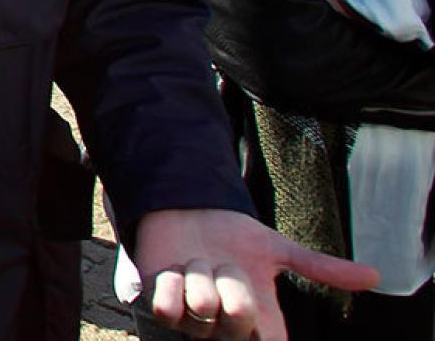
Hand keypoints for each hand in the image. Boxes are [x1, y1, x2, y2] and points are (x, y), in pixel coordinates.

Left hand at [133, 208, 376, 339]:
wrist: (187, 209)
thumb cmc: (232, 234)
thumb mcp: (278, 249)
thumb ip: (321, 268)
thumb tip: (375, 276)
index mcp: (260, 318)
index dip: (265, 336)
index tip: (258, 314)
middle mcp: (227, 325)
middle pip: (239, 324)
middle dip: (233, 283)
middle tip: (225, 264)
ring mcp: (194, 319)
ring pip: (203, 309)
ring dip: (200, 273)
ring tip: (198, 261)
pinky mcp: (163, 306)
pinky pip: (168, 309)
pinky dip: (171, 283)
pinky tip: (174, 269)